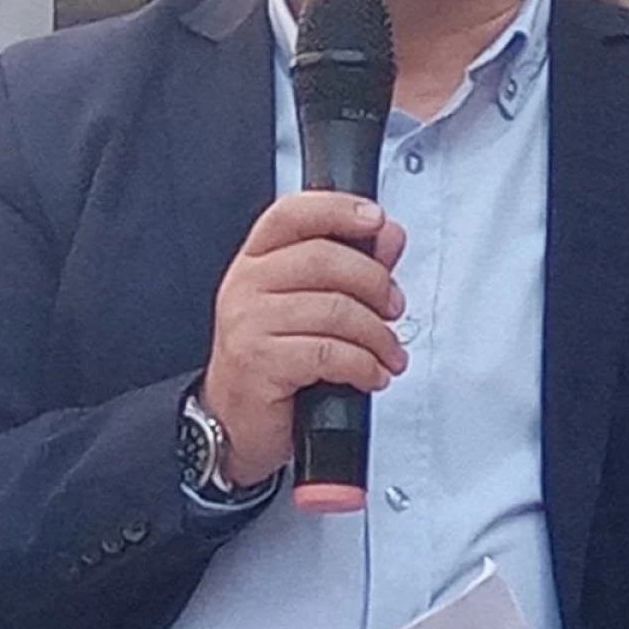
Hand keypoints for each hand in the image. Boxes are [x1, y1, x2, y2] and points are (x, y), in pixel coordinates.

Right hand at [202, 192, 408, 487]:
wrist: (234, 419)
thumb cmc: (273, 357)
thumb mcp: (310, 303)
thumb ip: (353, 265)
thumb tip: (389, 236)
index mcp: (256, 259)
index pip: (293, 213)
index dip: (338, 209)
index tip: (377, 221)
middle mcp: (246, 283)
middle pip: (324, 259)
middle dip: (375, 283)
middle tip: (393, 307)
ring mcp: (248, 322)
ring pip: (335, 310)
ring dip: (377, 335)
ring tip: (388, 353)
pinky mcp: (259, 362)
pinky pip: (329, 353)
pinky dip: (364, 365)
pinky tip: (372, 374)